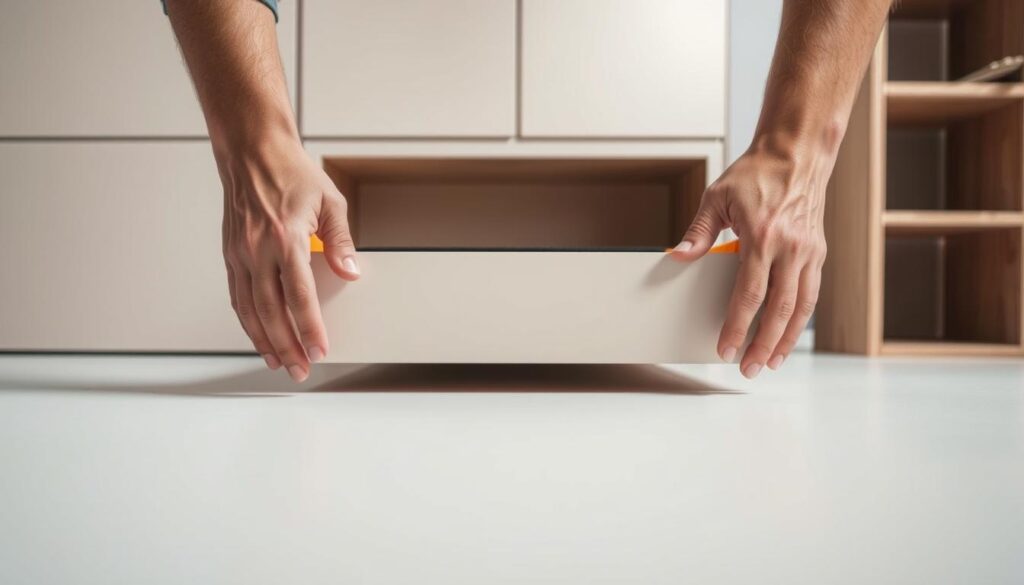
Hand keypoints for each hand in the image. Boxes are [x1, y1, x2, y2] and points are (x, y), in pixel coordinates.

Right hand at [217, 132, 358, 381]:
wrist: (252, 151)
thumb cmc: (292, 172)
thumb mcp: (330, 201)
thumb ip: (342, 241)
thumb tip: (351, 272)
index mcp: (285, 237)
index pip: (299, 295)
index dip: (310, 327)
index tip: (320, 349)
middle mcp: (258, 249)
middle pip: (271, 311)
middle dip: (287, 345)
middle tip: (301, 369)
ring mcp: (240, 253)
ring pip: (249, 309)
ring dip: (265, 340)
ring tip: (280, 362)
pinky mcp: (230, 254)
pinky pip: (238, 296)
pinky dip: (248, 321)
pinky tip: (260, 336)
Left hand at [671, 141, 828, 377]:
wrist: (797, 154)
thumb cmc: (756, 174)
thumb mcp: (717, 197)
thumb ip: (698, 232)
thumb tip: (677, 257)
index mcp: (763, 236)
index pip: (749, 294)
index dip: (736, 326)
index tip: (725, 349)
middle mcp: (791, 248)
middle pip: (778, 309)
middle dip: (762, 344)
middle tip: (748, 368)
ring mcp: (809, 251)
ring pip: (800, 307)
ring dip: (786, 339)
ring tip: (770, 362)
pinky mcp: (818, 252)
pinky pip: (811, 293)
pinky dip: (800, 319)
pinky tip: (787, 335)